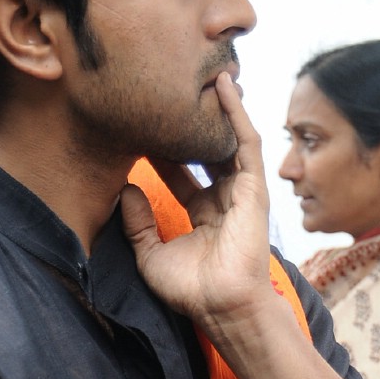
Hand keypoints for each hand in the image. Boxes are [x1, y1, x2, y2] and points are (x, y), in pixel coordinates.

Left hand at [120, 74, 274, 333]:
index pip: (183, 174)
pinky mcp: (254, 187)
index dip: (163, 151)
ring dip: (218, 108)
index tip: (141, 128)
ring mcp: (242, 193)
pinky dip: (236, 113)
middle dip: (191, 124)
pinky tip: (225, 87)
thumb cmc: (192, 290)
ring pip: (228, 140)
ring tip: (203, 73)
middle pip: (205, 152)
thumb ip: (137, 224)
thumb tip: (125, 190)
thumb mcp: (150, 255)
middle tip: (169, 93)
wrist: (222, 306)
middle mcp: (225, 201)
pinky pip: (246, 142)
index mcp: (205, 216)